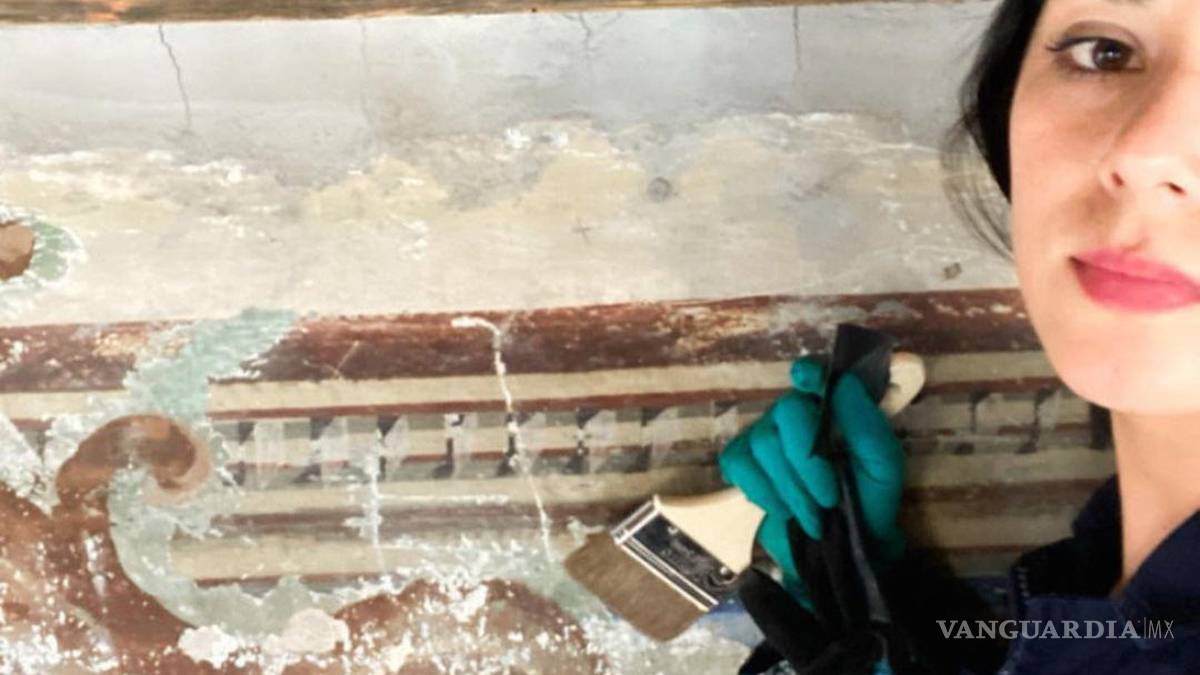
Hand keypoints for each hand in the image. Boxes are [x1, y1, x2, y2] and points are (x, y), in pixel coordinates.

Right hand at [717, 355, 906, 606]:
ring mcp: (764, 435)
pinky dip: (762, 492)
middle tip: (829, 498)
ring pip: (763, 444)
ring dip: (792, 489)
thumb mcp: (882, 466)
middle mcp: (795, 413)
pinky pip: (739, 463)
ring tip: (814, 514)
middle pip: (786, 412)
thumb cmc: (868, 500)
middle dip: (808, 462)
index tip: (806, 380)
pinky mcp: (742, 461)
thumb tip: (843, 383)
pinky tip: (783, 508)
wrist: (844, 546)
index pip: (814, 372)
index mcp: (832, 405)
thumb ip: (867, 425)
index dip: (808, 372)